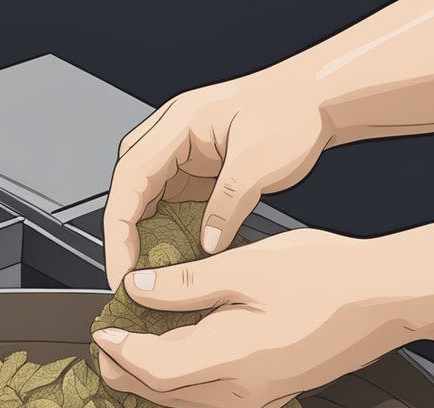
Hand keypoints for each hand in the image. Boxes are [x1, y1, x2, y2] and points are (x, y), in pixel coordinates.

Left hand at [92, 229, 407, 407]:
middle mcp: (242, 392)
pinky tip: (180, 359)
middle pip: (165, 391)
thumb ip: (186, 283)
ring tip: (131, 353)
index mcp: (231, 360)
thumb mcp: (246, 267)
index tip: (101, 332)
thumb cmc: (329, 277)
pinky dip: (185, 380)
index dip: (121, 352)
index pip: (153, 367)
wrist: (388, 298)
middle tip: (105, 348)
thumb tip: (139, 290)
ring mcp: (260, 399)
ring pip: (187, 398)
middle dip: (129, 370)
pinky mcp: (272, 394)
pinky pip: (212, 396)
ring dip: (155, 378)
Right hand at [102, 69, 331, 288]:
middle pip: (127, 193)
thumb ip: (228, 205)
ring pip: (143, 203)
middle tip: (128, 283)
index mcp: (177, 124)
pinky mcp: (192, 170)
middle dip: (123, 241)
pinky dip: (166, 234)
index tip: (121, 269)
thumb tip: (205, 246)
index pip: (129, 181)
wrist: (314, 98)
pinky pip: (167, 206)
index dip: (119, 230)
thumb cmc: (291, 111)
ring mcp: (178, 154)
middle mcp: (169, 137)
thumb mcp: (259, 162)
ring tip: (147, 280)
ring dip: (142, 240)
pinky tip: (172, 261)